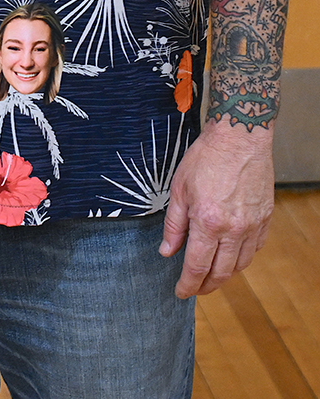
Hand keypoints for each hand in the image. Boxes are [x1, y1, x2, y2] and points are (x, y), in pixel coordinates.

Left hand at [161, 118, 274, 296]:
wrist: (239, 140)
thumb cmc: (204, 159)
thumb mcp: (178, 189)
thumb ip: (173, 225)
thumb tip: (167, 252)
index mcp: (208, 222)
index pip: (197, 266)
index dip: (188, 284)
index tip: (180, 292)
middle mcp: (234, 229)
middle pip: (221, 272)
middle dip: (206, 286)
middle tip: (195, 290)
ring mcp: (253, 226)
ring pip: (240, 264)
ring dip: (224, 275)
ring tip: (210, 276)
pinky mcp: (265, 220)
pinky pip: (254, 249)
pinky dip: (241, 258)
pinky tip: (230, 256)